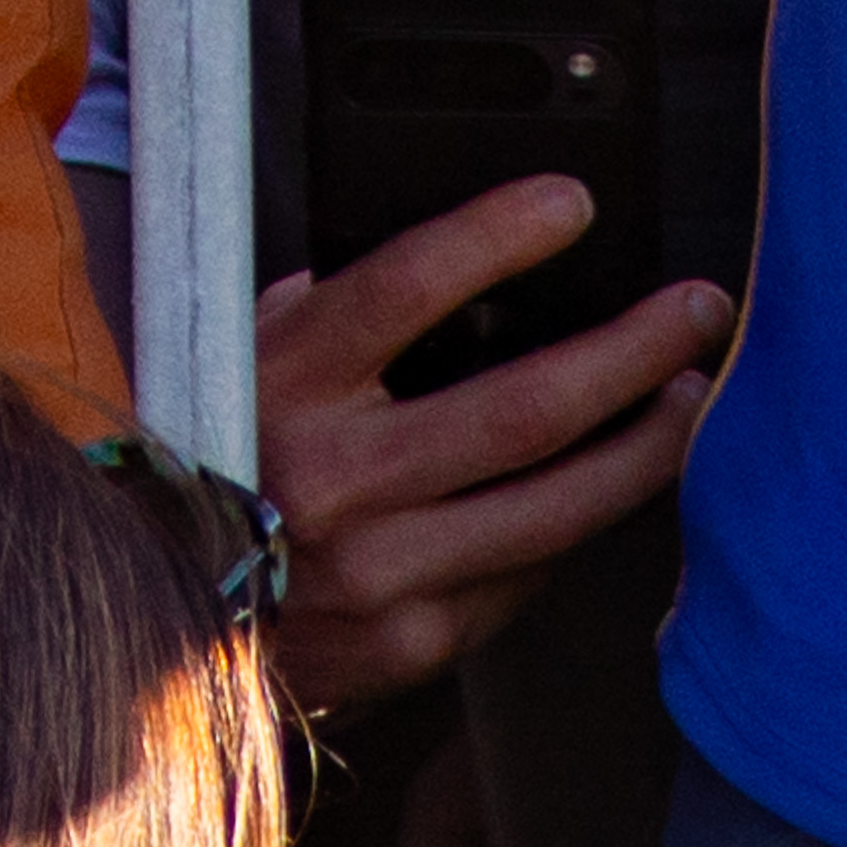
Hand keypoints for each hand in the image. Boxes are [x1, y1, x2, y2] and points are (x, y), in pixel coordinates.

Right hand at [259, 181, 725, 707]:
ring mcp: (375, 574)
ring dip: (644, 450)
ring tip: (689, 401)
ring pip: (554, 511)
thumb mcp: (246, 357)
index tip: (574, 204)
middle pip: (526, 411)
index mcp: (281, 389)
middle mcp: (328, 485)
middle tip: (698, 314)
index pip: (406, 291)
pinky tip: (596, 493)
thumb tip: (475, 273)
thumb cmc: (216, 456)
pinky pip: (523, 578)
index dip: (501, 237)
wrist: (149, 609)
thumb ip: (336, 312)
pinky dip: (567, 531)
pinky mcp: (408, 642)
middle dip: (636, 354)